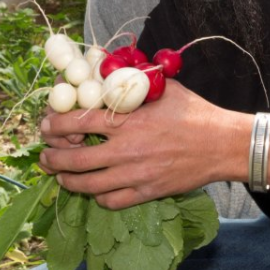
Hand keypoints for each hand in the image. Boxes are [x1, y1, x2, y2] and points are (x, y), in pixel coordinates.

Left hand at [39, 80, 246, 208]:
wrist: (224, 144)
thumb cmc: (196, 112)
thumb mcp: (164, 88)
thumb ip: (134, 81)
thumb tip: (110, 68)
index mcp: (127, 121)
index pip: (76, 123)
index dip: (54, 125)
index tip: (47, 125)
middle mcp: (126, 151)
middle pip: (73, 160)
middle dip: (51, 158)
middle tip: (46, 156)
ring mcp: (136, 175)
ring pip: (87, 185)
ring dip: (67, 180)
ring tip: (61, 175)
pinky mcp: (147, 192)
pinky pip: (111, 202)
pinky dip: (97, 197)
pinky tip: (95, 190)